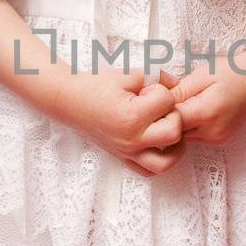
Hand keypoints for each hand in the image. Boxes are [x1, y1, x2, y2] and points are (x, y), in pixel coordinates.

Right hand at [51, 64, 187, 176]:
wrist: (68, 99)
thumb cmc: (95, 85)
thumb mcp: (126, 74)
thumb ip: (155, 76)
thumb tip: (177, 83)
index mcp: (131, 117)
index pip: (167, 101)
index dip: (161, 90)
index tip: (146, 89)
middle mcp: (131, 140)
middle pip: (174, 133)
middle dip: (173, 115)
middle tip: (159, 107)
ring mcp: (127, 152)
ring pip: (167, 162)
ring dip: (174, 145)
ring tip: (167, 128)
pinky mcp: (123, 158)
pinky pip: (149, 171)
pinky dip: (160, 160)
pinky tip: (158, 143)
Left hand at [156, 60, 245, 146]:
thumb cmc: (232, 70)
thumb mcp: (202, 74)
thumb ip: (178, 90)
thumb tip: (154, 100)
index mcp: (207, 113)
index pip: (169, 121)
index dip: (158, 110)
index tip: (154, 97)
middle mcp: (213, 131)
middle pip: (175, 132)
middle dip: (167, 116)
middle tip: (167, 97)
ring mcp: (218, 138)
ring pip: (184, 136)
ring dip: (179, 121)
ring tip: (184, 100)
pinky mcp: (221, 140)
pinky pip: (195, 136)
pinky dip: (191, 124)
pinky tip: (195, 108)